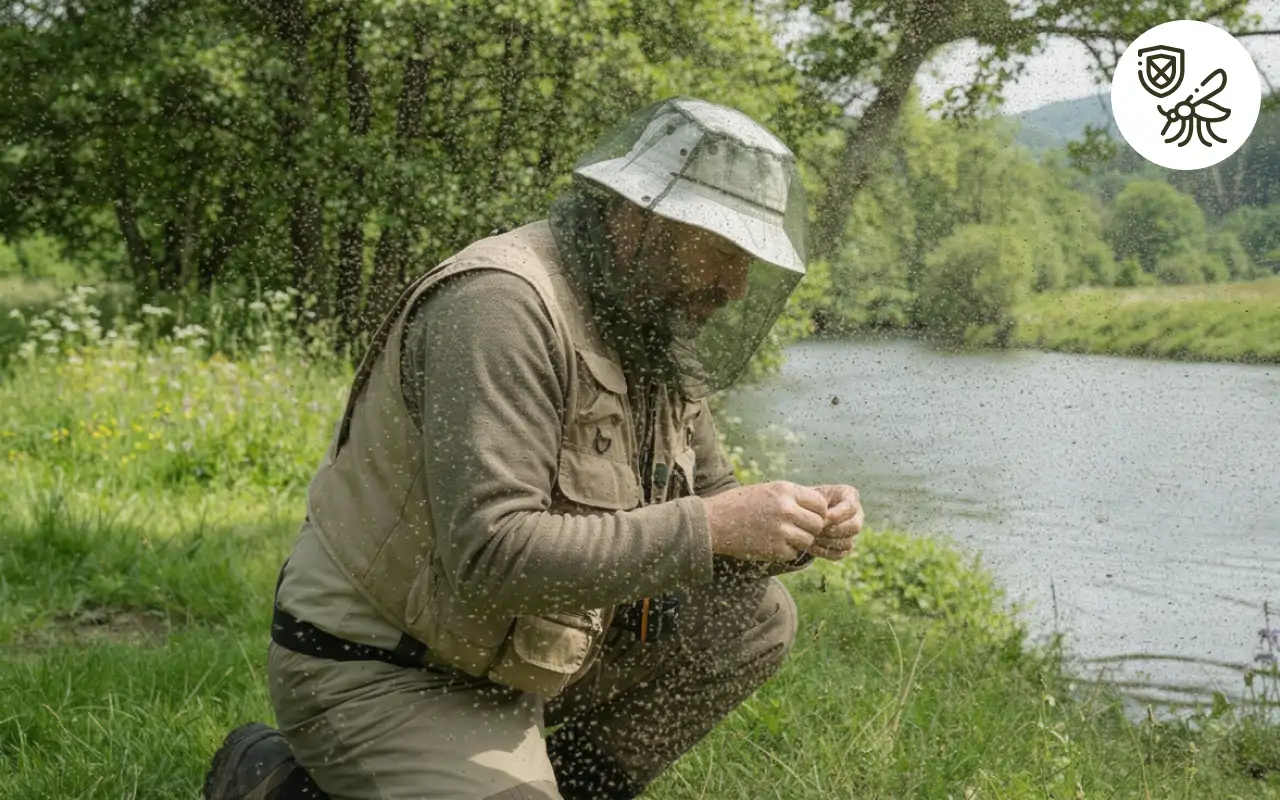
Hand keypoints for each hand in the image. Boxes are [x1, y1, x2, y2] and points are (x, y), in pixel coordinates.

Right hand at [702, 481, 827, 561]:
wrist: (712, 522)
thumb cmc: (739, 504)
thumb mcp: (766, 490)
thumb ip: (791, 497)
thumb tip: (819, 508)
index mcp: (784, 490)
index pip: (820, 503)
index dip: (817, 512)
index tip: (808, 516)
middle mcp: (786, 509)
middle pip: (817, 524)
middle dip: (810, 529)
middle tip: (797, 529)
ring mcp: (780, 530)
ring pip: (807, 540)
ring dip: (799, 541)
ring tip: (782, 537)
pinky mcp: (774, 549)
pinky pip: (793, 553)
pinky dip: (785, 552)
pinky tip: (770, 544)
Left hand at [806, 484, 863, 560]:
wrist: (804, 511)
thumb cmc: (807, 500)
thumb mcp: (811, 495)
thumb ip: (819, 504)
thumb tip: (824, 520)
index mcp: (850, 495)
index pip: (851, 507)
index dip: (837, 515)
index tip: (822, 517)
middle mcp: (856, 514)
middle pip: (855, 527)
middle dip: (834, 530)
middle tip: (817, 529)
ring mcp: (852, 532)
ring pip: (848, 543)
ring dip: (828, 541)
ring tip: (812, 536)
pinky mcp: (845, 546)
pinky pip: (839, 554)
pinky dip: (824, 551)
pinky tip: (812, 545)